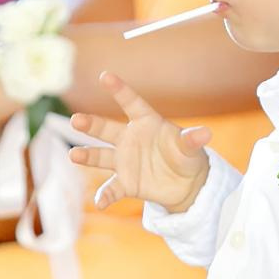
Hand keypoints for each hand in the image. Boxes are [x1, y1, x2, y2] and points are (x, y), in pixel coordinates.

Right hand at [68, 71, 210, 210]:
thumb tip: (205, 134)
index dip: (119, 90)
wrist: (186, 183)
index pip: (131, 103)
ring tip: (74, 155)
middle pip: (106, 129)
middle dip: (90, 124)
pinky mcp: (126, 183)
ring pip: (101, 156)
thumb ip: (192, 140)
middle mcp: (130, 139)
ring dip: (87, 156)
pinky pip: (112, 189)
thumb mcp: (190, 147)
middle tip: (76, 120)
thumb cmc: (186, 156)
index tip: (105, 76)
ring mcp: (125, 161)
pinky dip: (105, 196)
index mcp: (146, 122)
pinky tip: (100, 203)